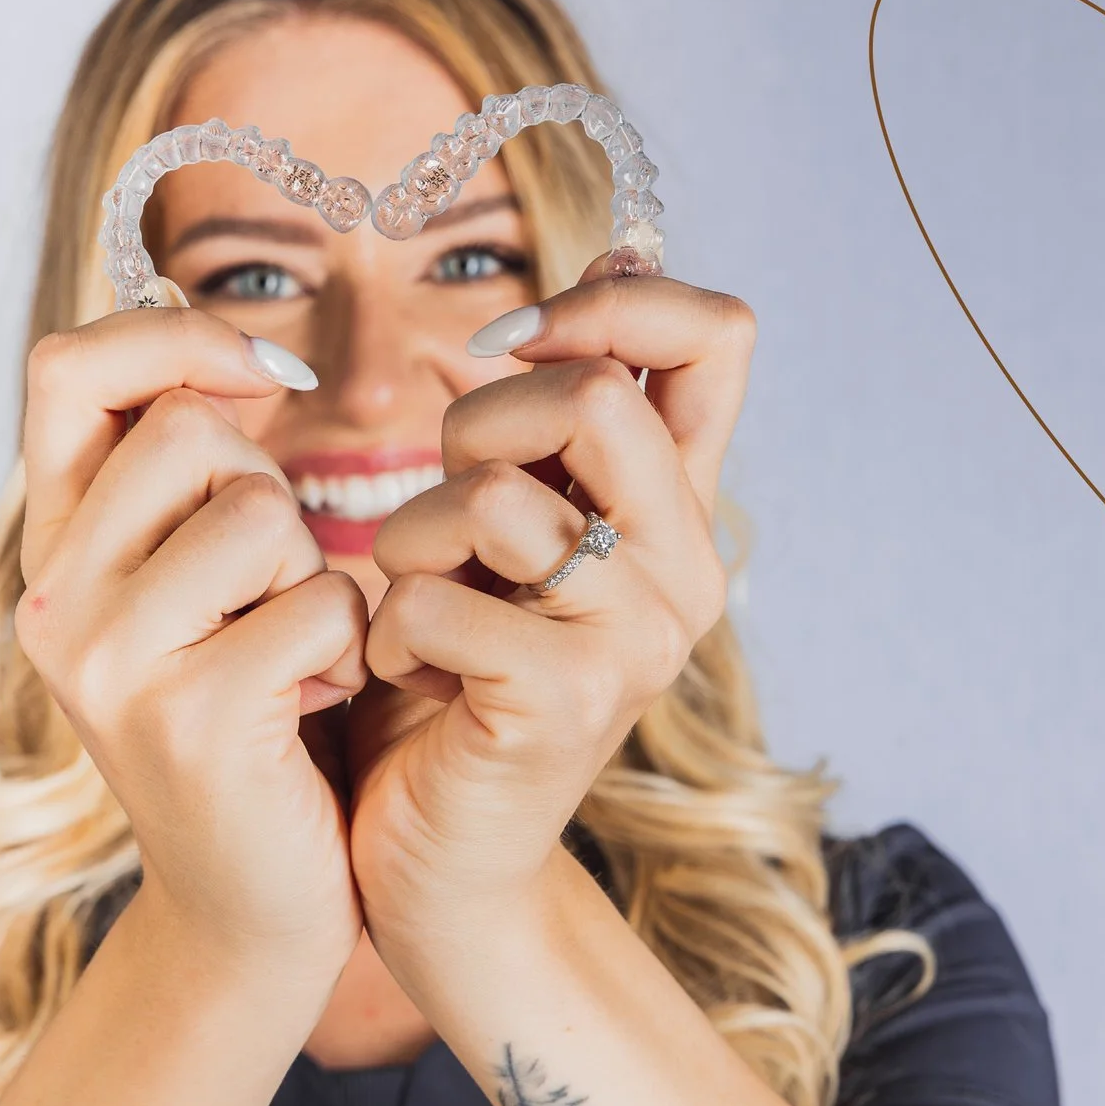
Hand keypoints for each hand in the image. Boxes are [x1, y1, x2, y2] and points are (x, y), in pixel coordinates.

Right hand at [14, 306, 368, 977]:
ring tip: (291, 655)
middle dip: (268, 489)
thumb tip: (233, 352)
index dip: (172, 337)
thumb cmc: (248, 725)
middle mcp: (53, 600)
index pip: (65, 369)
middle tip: (269, 591)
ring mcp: (110, 659)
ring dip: (313, 575)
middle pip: (188, 428)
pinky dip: (349, 647)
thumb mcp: (189, 590)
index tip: (260, 378)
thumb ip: (180, 484)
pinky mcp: (192, 715)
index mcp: (48, 553)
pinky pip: (319, 602)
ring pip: (259, 511)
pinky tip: (313, 708)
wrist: (249, 910)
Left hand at [343, 256, 754, 932]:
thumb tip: (622, 241)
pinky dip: (386, 637)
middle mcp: (683, 569)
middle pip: (597, 395)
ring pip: (493, 499)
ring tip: (416, 617)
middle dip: (475, 428)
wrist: (439, 864)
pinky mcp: (568, 703)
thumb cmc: (448, 682)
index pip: (718, 336)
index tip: (510, 344)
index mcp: (672, 513)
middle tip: (445, 521)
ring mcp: (636, 641)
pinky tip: (409, 685)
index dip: (610, 302)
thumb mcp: (499, 534)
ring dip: (407, 547)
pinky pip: (433, 603)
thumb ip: (547, 426)